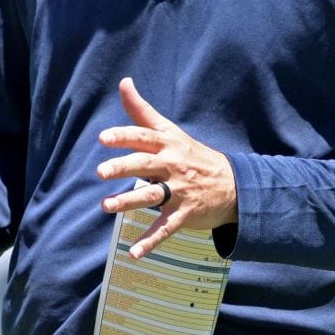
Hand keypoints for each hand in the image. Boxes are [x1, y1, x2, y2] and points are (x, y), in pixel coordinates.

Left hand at [95, 78, 236, 257]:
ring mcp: (179, 191)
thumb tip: (124, 82)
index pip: (143, 137)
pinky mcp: (185, 213)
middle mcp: (172, 166)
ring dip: (128, 202)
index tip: (103, 138)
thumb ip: (142, 111)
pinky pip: (166, 228)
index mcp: (167, 145)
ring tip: (106, 206)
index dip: (124, 137)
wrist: (233, 185)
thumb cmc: (192, 155)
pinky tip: (134, 252)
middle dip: (123, 167)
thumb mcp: (170, 131)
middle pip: (145, 165)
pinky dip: (150, 241)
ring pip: (152, 196)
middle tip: (101, 172)